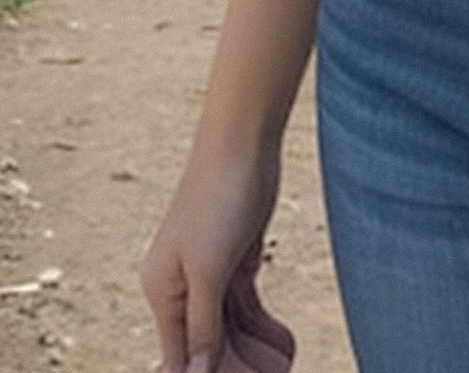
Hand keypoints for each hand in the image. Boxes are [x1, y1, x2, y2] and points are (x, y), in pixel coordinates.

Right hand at [143, 142, 293, 371]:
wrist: (243, 141)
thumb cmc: (218, 197)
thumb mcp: (208, 267)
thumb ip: (202, 323)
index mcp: (162, 291)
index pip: (182, 355)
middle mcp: (180, 287)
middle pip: (206, 345)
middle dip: (237, 364)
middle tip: (274, 372)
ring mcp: (209, 273)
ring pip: (227, 329)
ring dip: (252, 350)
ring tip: (284, 362)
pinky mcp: (235, 260)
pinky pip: (243, 307)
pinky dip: (260, 326)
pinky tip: (282, 342)